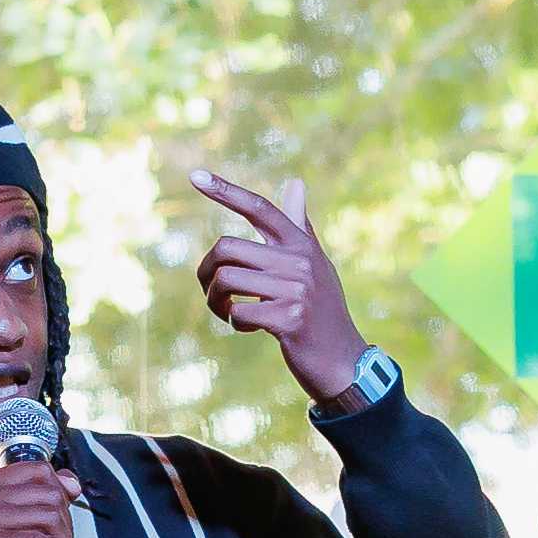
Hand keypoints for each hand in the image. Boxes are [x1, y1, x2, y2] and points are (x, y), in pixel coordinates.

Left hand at [189, 172, 365, 400]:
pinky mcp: (290, 319)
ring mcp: (297, 290)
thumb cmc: (322, 311)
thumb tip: (295, 182)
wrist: (343, 361)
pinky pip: (239, 312)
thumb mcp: (316, 265)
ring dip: (215, 301)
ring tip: (225, 312)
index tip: (195, 176)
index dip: (226, 191)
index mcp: (302, 244)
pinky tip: (249, 328)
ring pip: (226, 280)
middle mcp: (300, 261)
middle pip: (227, 248)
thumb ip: (300, 226)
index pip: (260, 209)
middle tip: (211, 291)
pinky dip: (235, 323)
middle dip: (206, 272)